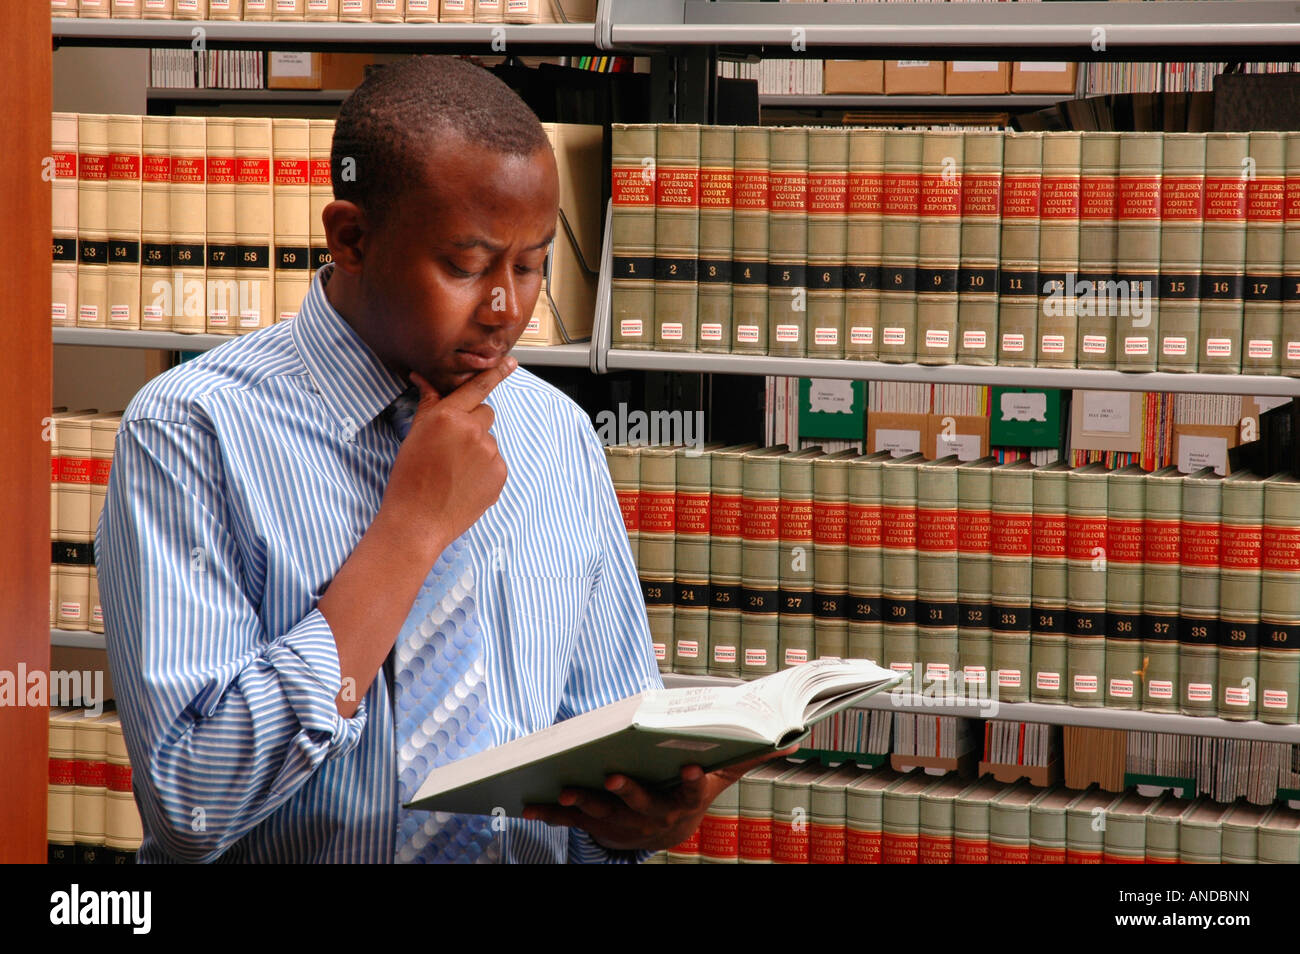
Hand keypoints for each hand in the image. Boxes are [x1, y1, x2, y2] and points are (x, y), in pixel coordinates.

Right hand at [379, 356, 515, 558]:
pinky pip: (495, 462)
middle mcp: (473, 431)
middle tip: (451, 445)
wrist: (418, 521)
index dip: (496, 373)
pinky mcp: (500, 474)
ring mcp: (490, 453)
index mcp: (449, 416)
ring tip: (454, 471)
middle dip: (473, 422)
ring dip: (477, 449)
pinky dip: (484, 469)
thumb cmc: (409, 477)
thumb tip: (422, 378)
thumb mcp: (414, 435)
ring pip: (489, 440)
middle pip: (485, 413)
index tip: (511, 362)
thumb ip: (428, 404)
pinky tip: (464, 483)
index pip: (477, 387)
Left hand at [520, 748, 797, 853]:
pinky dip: (550, 813)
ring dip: (585, 803)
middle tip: (614, 774)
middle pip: (641, 804)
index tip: (693, 766)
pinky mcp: (595, 825)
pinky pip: (572, 821)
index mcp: (684, 800)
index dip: (694, 781)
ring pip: (603, 815)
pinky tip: (529, 805)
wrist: (662, 833)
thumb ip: (750, 755)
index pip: (694, 791)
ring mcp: (621, 823)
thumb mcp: (722, 775)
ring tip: (569, 789)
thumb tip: (794, 738)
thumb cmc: (690, 791)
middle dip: (627, 791)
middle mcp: (653, 816)